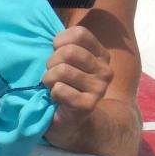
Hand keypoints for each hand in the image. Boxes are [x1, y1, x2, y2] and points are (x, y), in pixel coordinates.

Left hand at [42, 26, 113, 147]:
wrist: (70, 123)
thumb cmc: (64, 86)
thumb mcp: (66, 60)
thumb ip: (65, 44)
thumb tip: (54, 32)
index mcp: (101, 55)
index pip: (79, 34)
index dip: (60, 42)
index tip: (57, 53)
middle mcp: (105, 70)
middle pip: (69, 51)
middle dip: (52, 63)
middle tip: (52, 75)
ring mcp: (99, 88)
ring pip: (62, 70)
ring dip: (49, 79)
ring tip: (53, 87)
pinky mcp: (88, 105)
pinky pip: (60, 89)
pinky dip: (52, 93)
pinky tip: (58, 100)